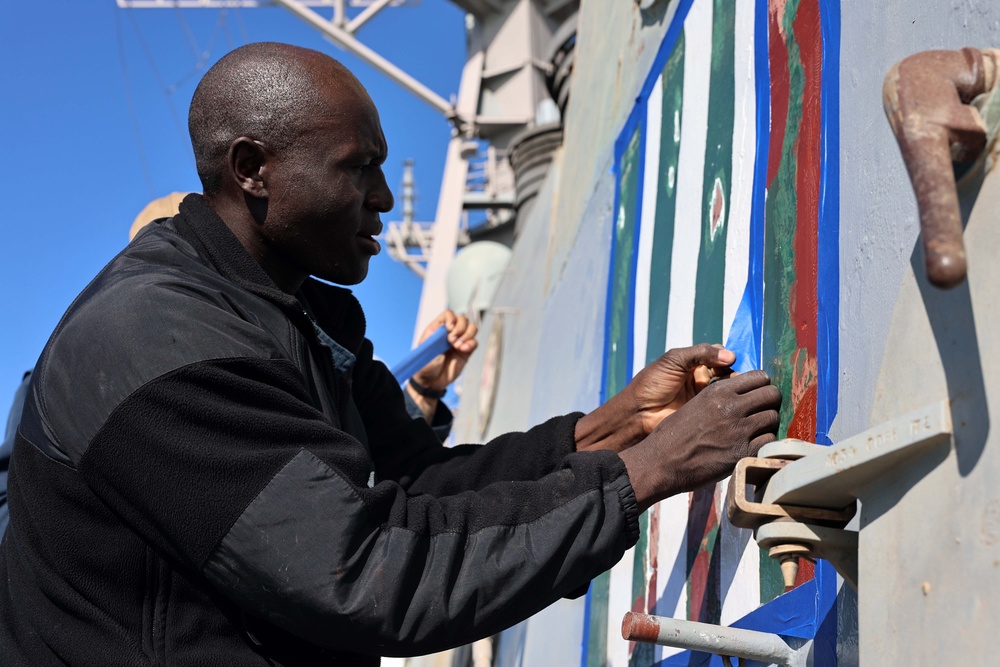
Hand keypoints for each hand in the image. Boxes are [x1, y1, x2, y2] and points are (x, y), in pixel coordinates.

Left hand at [411, 310, 477, 391]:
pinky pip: (474, 342)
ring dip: (467, 335)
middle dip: (460, 327)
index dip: (451, 318)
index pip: (448, 314)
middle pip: (463, 319)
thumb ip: (437, 336)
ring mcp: (458, 341)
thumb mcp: (426, 349)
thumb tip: (448, 326)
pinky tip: (463, 350)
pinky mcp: (466, 352)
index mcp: (437, 329)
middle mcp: (449, 333)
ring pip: (471, 328)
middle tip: (452, 341)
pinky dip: (471, 344)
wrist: (430, 383)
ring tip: (458, 346)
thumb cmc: (424, 365)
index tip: (449, 328)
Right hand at [619, 370, 780, 511]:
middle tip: (761, 412)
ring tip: (756, 430)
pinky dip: (765, 443)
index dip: (762, 385)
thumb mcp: (695, 404)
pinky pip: (770, 441)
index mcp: (718, 391)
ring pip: (773, 417)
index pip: (759, 377)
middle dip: (770, 402)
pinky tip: (753, 446)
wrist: (662, 462)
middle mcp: (731, 406)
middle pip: (772, 394)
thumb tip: (742, 396)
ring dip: (768, 424)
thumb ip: (720, 398)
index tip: (757, 395)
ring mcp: (739, 429)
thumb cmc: (674, 435)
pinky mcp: (743, 452)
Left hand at [624, 343, 736, 434]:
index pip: (719, 355)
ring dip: (735, 387)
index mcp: (693, 362)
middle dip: (735, 372)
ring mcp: (705, 396)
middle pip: (727, 371)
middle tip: (738, 377)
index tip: (733, 360)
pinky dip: (732, 402)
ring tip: (737, 389)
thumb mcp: (674, 360)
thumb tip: (731, 355)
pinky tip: (735, 402)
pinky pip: (724, 406)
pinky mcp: (707, 413)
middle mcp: (701, 378)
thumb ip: (700, 353)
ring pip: (729, 389)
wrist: (639, 413)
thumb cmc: (652, 383)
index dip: (727, 356)